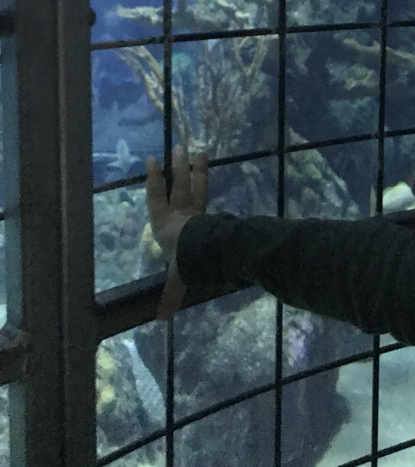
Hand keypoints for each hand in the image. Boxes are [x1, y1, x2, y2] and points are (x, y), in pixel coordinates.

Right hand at [146, 145, 207, 320]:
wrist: (206, 252)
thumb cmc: (185, 261)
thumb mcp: (177, 281)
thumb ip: (171, 296)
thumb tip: (162, 319)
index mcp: (165, 226)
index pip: (157, 199)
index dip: (154, 181)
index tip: (153, 160)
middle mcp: (180, 214)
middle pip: (179, 186)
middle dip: (178, 168)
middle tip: (181, 147)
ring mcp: (197, 210)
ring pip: (196, 184)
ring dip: (197, 168)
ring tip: (201, 151)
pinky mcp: (210, 213)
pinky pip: (207, 192)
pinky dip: (207, 179)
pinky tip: (210, 168)